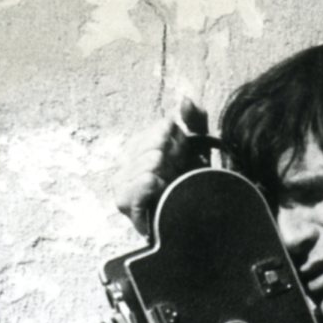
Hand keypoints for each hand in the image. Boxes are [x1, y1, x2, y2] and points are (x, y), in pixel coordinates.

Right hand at [112, 96, 211, 235]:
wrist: (199, 223)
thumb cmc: (193, 187)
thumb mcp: (199, 151)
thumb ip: (195, 122)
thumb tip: (185, 98)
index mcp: (140, 147)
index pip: (160, 130)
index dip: (180, 142)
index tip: (186, 157)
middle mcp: (127, 163)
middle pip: (153, 145)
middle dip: (175, 159)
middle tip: (179, 175)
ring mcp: (123, 184)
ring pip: (147, 163)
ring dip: (167, 173)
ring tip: (172, 184)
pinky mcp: (125, 204)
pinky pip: (137, 185)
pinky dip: (153, 184)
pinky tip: (162, 187)